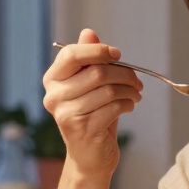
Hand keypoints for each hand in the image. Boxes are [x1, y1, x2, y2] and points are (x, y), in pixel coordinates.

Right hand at [42, 28, 142, 177]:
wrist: (90, 155)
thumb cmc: (92, 114)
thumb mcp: (90, 84)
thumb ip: (88, 59)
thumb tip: (89, 33)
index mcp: (52, 80)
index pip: (70, 55)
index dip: (97, 51)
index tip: (117, 54)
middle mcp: (54, 97)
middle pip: (96, 72)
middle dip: (124, 73)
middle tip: (136, 81)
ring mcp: (66, 114)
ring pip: (108, 90)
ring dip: (129, 90)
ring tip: (135, 94)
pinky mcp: (82, 130)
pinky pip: (113, 108)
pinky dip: (127, 104)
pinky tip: (129, 106)